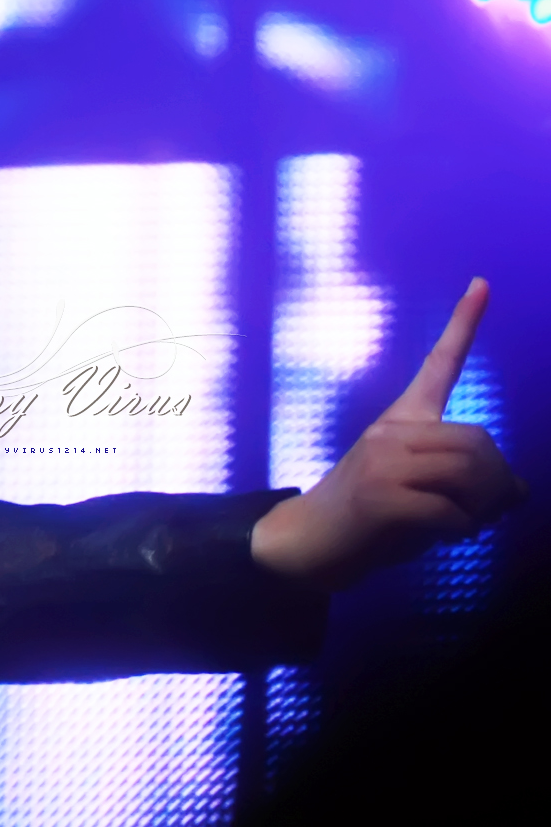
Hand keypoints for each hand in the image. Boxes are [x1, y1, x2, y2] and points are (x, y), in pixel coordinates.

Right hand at [252, 277, 526, 591]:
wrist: (306, 544)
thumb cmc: (366, 519)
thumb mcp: (419, 491)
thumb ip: (463, 483)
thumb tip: (519, 491)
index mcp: (399, 422)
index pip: (437, 366)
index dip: (463, 325)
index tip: (482, 283)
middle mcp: (390, 432)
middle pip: (478, 442)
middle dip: (498, 484)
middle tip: (489, 514)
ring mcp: (381, 462)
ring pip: (468, 472)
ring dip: (483, 508)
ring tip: (469, 525)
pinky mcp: (379, 497)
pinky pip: (449, 510)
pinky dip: (460, 530)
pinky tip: (445, 537)